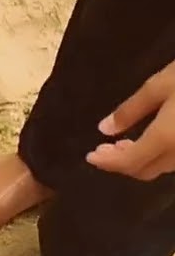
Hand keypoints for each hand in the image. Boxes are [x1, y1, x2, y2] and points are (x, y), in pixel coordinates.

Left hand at [87, 60, 174, 180]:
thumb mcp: (160, 85)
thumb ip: (131, 110)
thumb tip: (104, 130)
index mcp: (166, 139)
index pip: (129, 162)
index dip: (107, 162)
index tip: (89, 155)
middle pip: (146, 171)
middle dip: (122, 163)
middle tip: (105, 148)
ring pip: (164, 167)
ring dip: (141, 160)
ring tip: (124, 143)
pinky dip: (161, 155)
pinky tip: (153, 140)